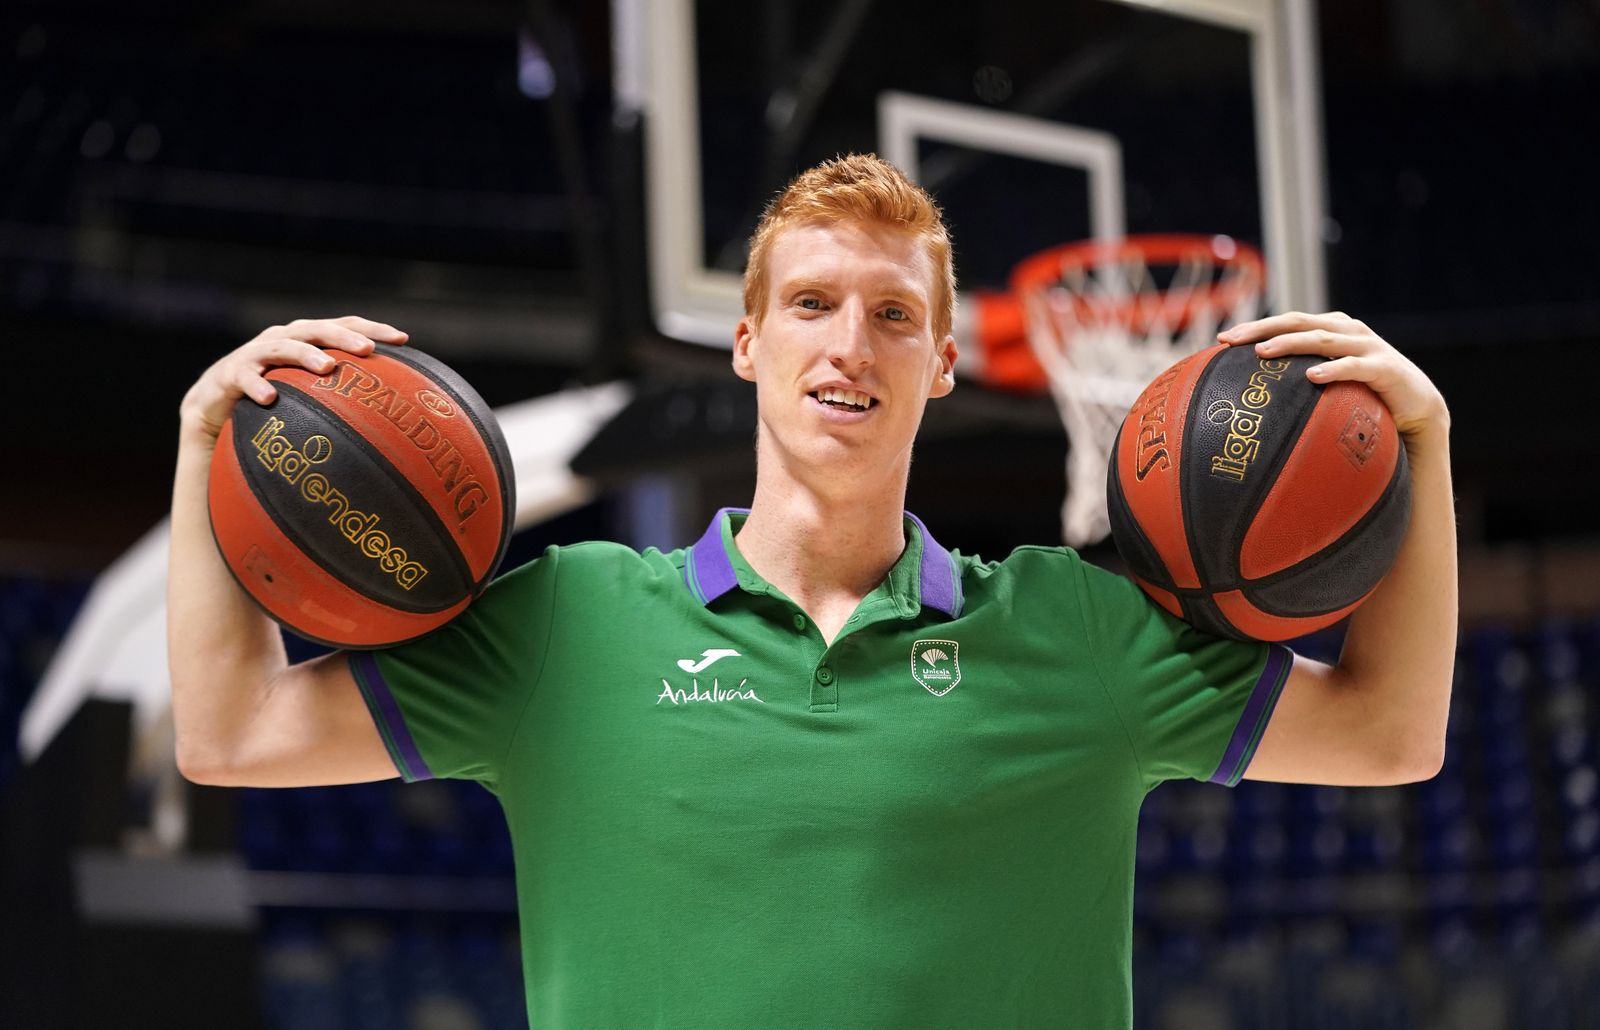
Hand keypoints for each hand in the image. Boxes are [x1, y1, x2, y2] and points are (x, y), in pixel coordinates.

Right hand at [179, 316, 406, 443]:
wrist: (214, 408)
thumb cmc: (273, 400)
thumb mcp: (308, 394)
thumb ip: (340, 396)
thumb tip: (391, 421)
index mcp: (305, 340)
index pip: (343, 326)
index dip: (372, 328)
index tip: (403, 340)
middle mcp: (281, 339)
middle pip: (316, 329)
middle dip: (343, 336)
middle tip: (367, 349)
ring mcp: (254, 354)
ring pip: (281, 346)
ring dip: (305, 354)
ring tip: (327, 367)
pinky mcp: (228, 373)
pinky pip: (243, 377)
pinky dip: (257, 384)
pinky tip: (271, 398)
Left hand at [1218, 311, 1449, 441]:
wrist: (1417, 408)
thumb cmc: (1365, 395)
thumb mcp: (1330, 382)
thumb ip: (1299, 379)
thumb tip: (1252, 396)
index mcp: (1332, 329)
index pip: (1287, 321)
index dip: (1256, 325)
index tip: (1222, 339)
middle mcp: (1348, 331)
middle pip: (1299, 322)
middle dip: (1262, 328)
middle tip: (1231, 339)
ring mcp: (1368, 347)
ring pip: (1323, 339)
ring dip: (1291, 344)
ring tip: (1262, 352)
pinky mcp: (1385, 368)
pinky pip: (1354, 367)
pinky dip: (1333, 369)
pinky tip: (1311, 376)